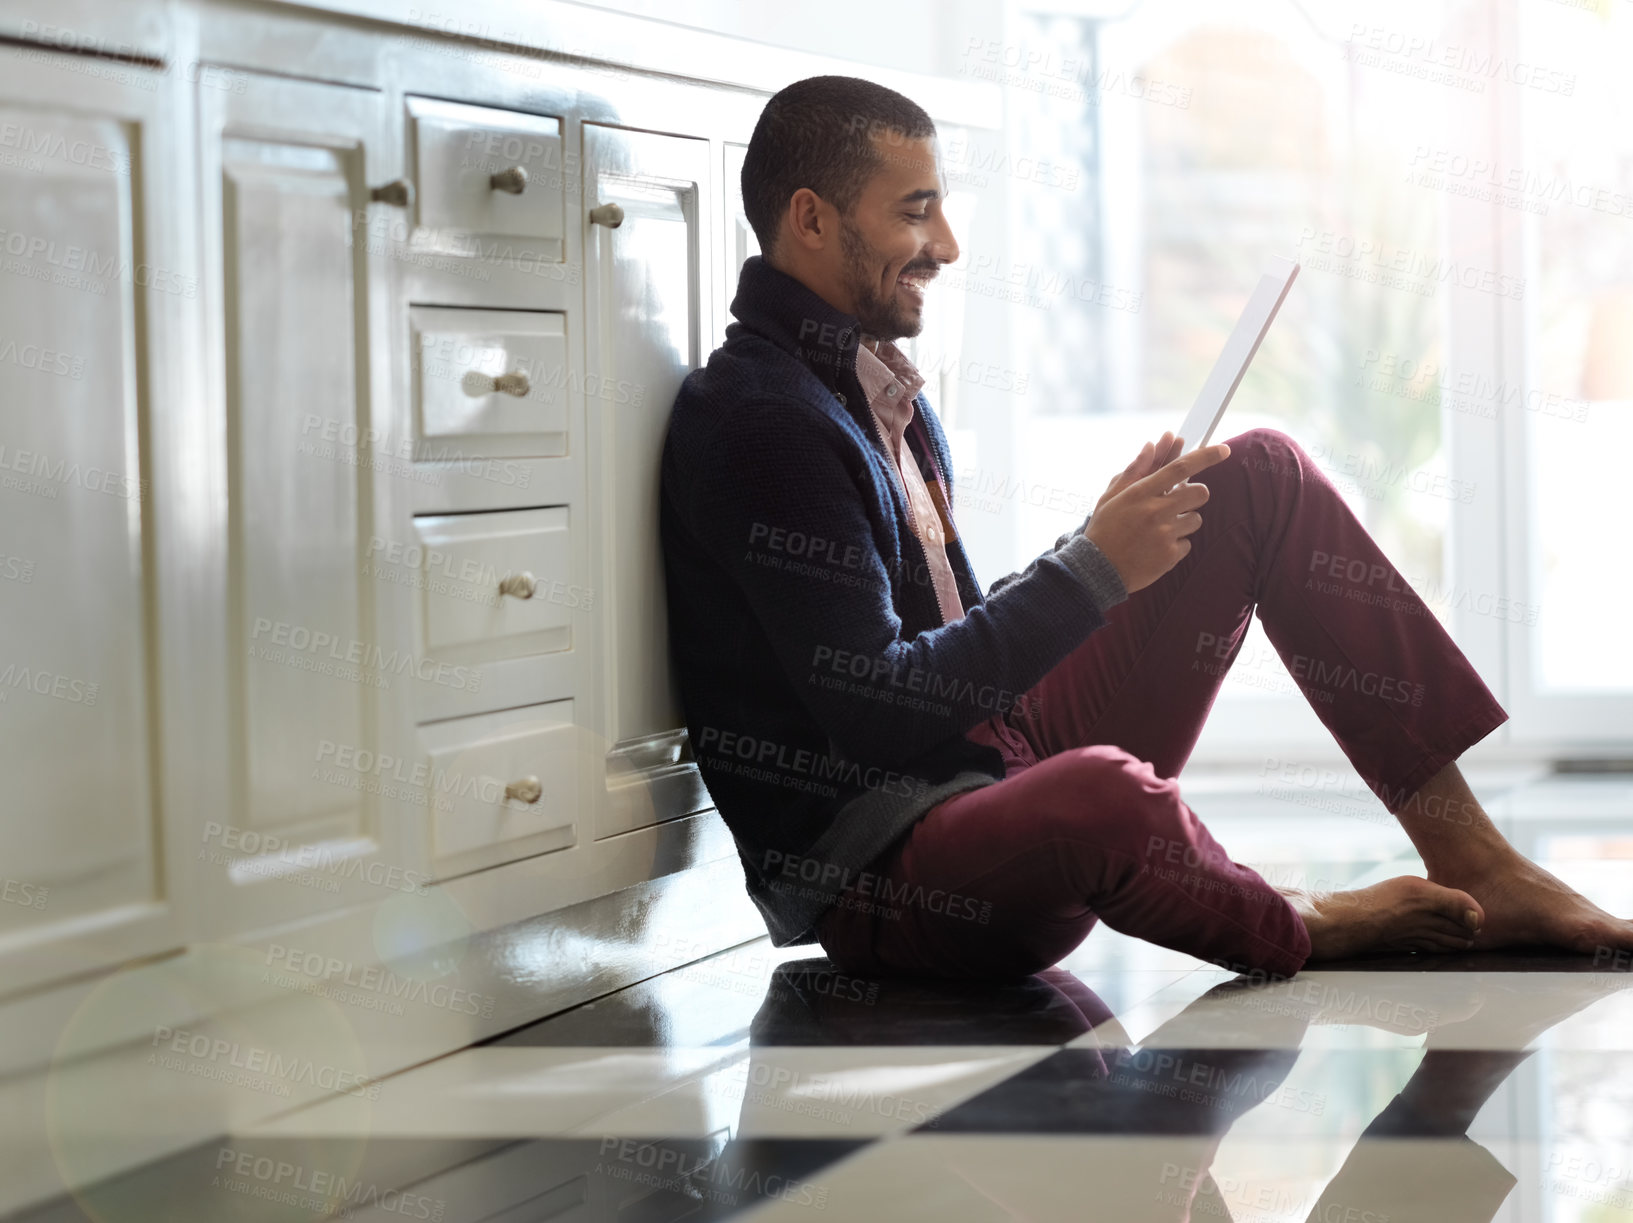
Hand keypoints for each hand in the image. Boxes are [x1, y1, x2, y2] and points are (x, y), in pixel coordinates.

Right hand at [1084, 438, 1231, 593]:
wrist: (1098, 570)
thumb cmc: (1105, 529)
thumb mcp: (1112, 495)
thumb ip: (1135, 469)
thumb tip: (1152, 445)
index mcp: (1141, 493)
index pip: (1180, 468)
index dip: (1206, 456)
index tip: (1224, 450)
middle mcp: (1155, 511)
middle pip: (1199, 493)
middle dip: (1195, 494)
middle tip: (1180, 501)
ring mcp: (1165, 534)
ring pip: (1196, 519)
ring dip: (1184, 520)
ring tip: (1161, 529)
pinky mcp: (1170, 555)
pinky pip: (1188, 543)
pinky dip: (1176, 544)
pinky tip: (1157, 546)